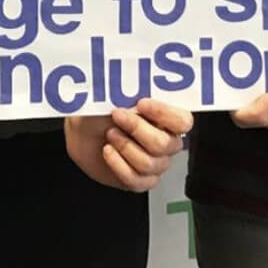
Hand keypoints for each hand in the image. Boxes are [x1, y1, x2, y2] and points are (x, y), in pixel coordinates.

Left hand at [65, 98, 191, 191]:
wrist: (84, 130)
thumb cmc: (105, 109)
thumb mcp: (121, 95)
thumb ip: (136, 92)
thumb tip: (141, 86)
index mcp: (169, 119)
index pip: (183, 121)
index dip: (164, 114)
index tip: (141, 103)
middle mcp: (167, 142)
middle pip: (164, 144)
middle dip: (137, 129)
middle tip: (117, 115)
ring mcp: (156, 164)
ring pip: (148, 163)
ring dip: (125, 146)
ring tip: (110, 133)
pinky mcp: (140, 181)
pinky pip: (136, 180)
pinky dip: (118, 164)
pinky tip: (108, 151)